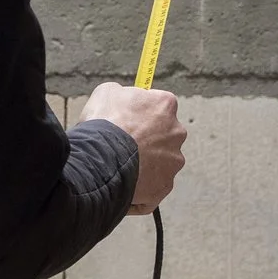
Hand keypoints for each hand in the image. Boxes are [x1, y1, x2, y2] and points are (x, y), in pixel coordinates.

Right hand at [83, 82, 186, 214]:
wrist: (100, 159)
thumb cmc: (103, 123)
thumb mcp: (106, 92)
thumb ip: (123, 93)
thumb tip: (124, 98)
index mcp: (165, 105)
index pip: (158, 105)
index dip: (141, 113)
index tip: (128, 119)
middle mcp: (177, 132)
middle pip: (163, 135)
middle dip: (147, 139)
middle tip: (123, 144)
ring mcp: (173, 161)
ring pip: (160, 161)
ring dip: (145, 163)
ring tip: (120, 166)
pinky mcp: (165, 185)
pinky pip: (153, 185)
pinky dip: (141, 186)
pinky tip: (123, 182)